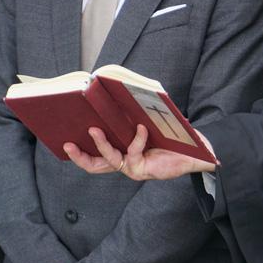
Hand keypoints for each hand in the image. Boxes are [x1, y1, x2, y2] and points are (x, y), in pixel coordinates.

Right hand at [64, 124, 217, 180]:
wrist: (197, 153)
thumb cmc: (173, 137)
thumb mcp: (151, 124)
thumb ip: (137, 115)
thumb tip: (122, 93)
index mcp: (123, 153)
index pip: (96, 156)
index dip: (80, 152)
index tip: (65, 139)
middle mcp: (124, 163)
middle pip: (95, 165)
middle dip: (80, 156)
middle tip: (67, 144)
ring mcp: (132, 168)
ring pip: (109, 159)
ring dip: (100, 144)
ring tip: (93, 129)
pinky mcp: (142, 170)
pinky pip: (133, 152)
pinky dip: (136, 138)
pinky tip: (141, 127)